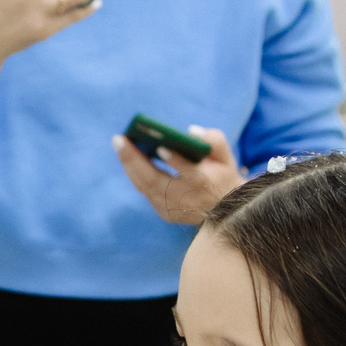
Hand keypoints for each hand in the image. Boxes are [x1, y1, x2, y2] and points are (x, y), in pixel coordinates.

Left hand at [115, 126, 241, 225]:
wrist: (224, 211)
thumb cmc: (222, 176)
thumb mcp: (225, 157)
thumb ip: (214, 141)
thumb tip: (191, 132)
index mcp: (205, 183)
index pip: (190, 173)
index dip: (175, 161)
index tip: (161, 147)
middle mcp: (186, 198)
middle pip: (155, 181)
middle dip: (135, 159)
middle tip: (119, 139)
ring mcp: (173, 208)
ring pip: (145, 186)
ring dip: (130, 165)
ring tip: (120, 143)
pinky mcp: (165, 213)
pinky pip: (145, 190)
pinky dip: (135, 173)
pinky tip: (127, 157)